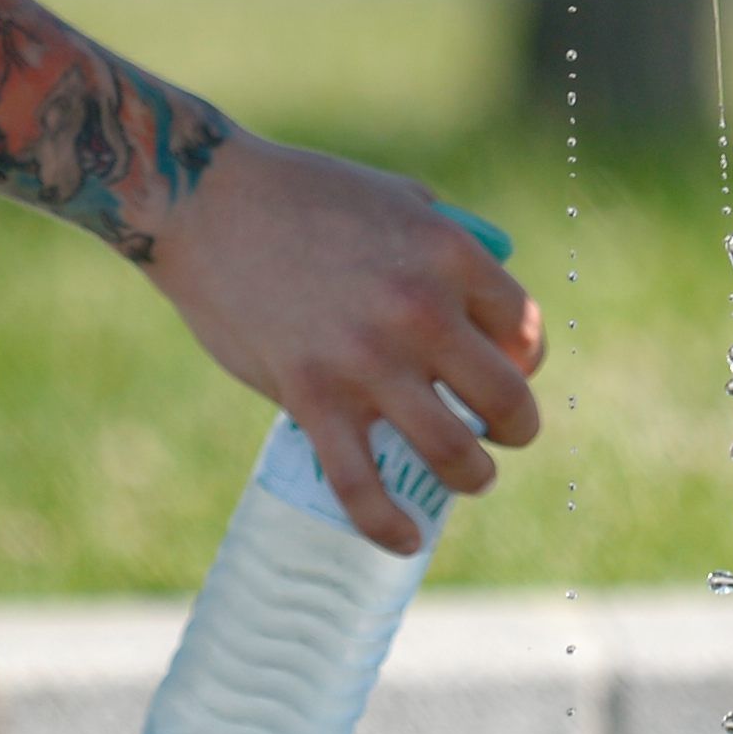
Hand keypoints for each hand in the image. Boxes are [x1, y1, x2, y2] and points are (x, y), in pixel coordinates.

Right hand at [140, 136, 543, 551]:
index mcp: (449, 254)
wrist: (206, 202)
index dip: (526, 359)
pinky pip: (362, 485)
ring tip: (468, 479)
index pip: (524, 329)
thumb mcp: (396, 198)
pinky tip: (406, 540)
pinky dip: (389, 526)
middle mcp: (421, 311)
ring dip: (472, 477)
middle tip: (500, 435)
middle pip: (507, 400)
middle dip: (515, 429)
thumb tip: (474, 294)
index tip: (510, 370)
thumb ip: (441, 241)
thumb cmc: (301, 193)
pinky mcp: (312, 399)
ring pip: (453, 453)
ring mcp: (367, 361)